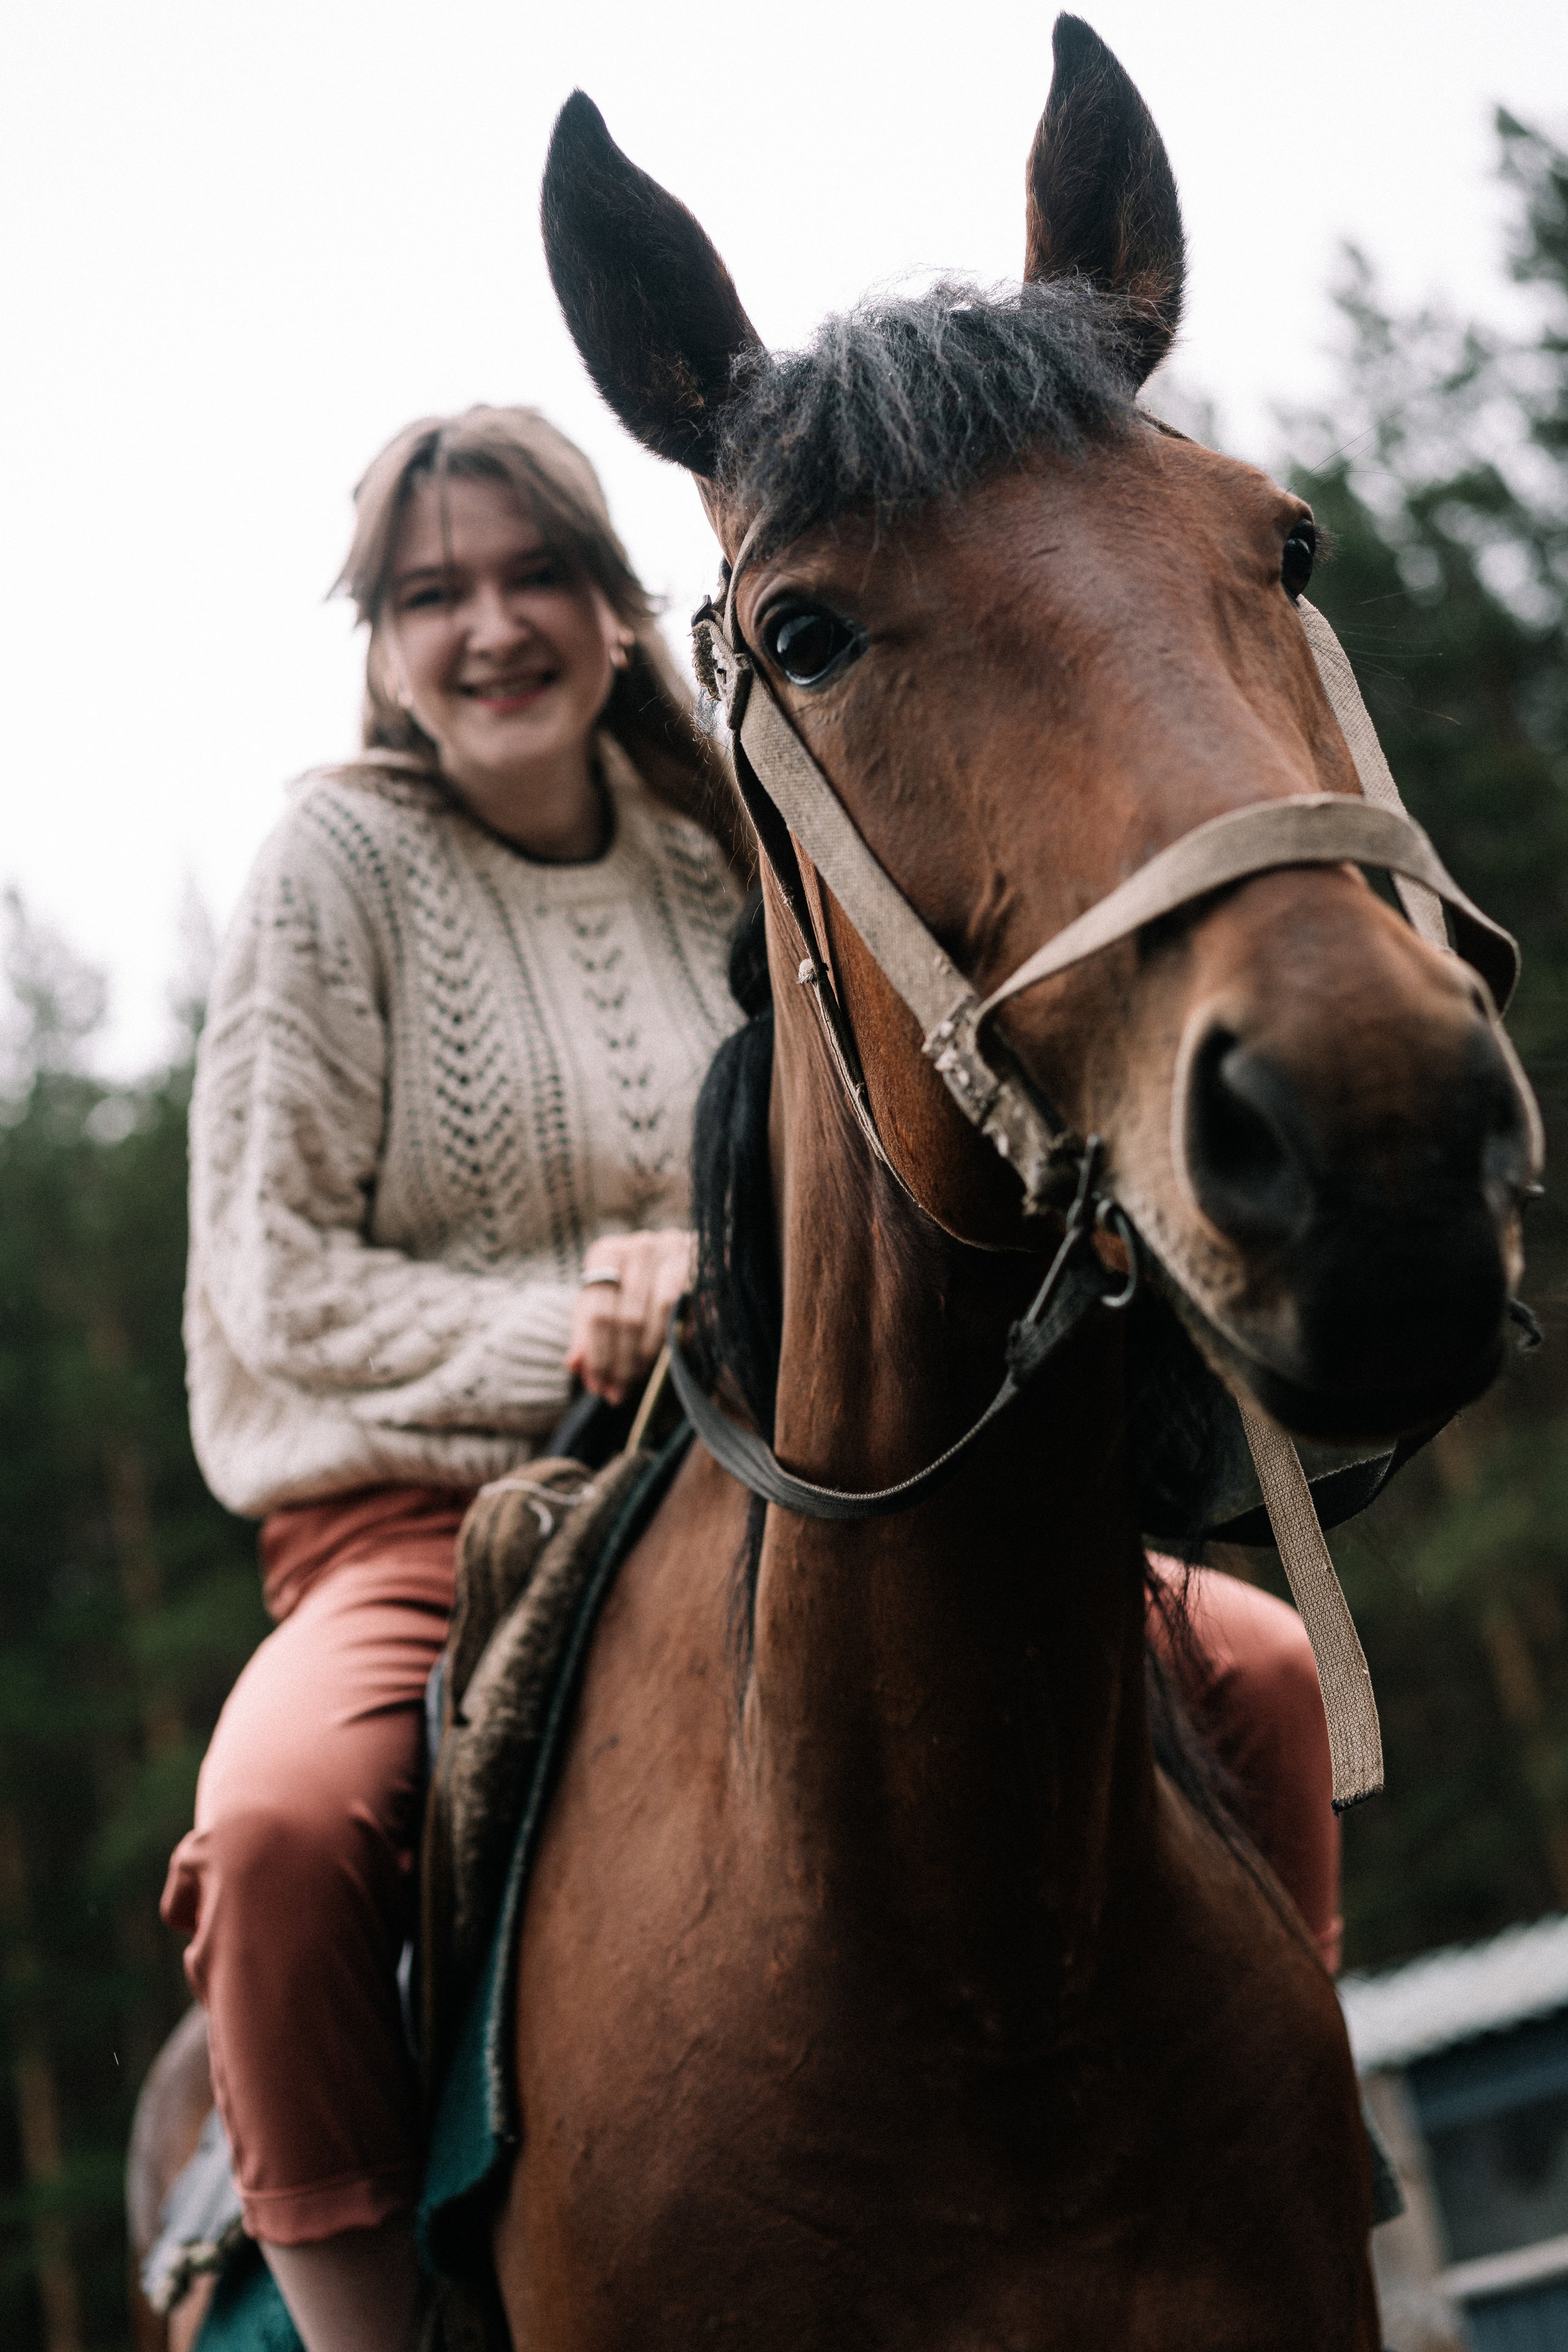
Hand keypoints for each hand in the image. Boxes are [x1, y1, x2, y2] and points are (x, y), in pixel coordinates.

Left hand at [565, 1230, 694, 1404]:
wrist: (670, 1259)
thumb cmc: (628, 1288)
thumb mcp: (600, 1307)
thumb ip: (585, 1335)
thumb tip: (574, 1365)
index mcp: (606, 1252)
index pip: (598, 1312)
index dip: (597, 1354)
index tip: (598, 1386)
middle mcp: (639, 1246)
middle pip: (627, 1316)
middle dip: (622, 1361)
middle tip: (618, 1392)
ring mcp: (673, 1249)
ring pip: (661, 1311)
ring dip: (649, 1352)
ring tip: (638, 1378)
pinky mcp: (701, 1260)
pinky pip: (691, 1305)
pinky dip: (681, 1334)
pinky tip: (669, 1358)